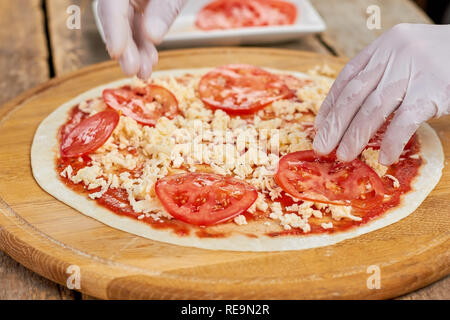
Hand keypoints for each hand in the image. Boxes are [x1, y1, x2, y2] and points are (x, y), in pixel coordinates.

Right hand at [98, 0, 185, 78]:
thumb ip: (165, 9)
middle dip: (124, 46)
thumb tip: (152, 37)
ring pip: (127, 25)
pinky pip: (139, 26)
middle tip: (131, 70)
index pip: (111, 4)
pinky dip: (144, 44)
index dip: (113, 29)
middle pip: (114, 17)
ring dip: (135, 50)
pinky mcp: (143, 5)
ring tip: (144, 73)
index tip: (117, 53)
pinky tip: (150, 61)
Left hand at [313, 24, 449, 164]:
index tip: (319, 126)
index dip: (330, 105)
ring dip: (355, 136)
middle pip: (354, 94)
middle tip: (323, 147)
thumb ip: (379, 77)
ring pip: (374, 108)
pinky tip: (384, 157)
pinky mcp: (433, 91)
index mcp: (383, 47)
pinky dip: (392, 141)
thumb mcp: (404, 59)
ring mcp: (413, 72)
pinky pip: (405, 121)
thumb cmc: (438, 61)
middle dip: (335, 124)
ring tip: (344, 155)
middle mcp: (393, 55)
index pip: (347, 78)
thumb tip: (349, 115)